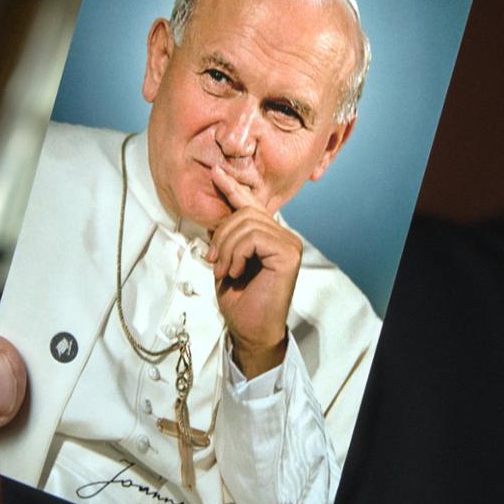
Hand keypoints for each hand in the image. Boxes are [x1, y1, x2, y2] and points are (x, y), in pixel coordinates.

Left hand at [207, 165, 302, 376]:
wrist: (250, 330)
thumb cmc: (240, 301)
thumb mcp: (226, 260)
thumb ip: (228, 236)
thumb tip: (218, 210)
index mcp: (270, 236)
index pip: (251, 205)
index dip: (232, 188)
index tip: (216, 172)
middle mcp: (284, 236)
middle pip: (245, 213)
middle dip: (222, 235)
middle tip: (214, 261)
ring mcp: (289, 244)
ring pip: (247, 223)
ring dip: (227, 248)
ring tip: (224, 270)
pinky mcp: (288, 254)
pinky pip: (254, 237)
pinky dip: (237, 253)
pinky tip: (236, 271)